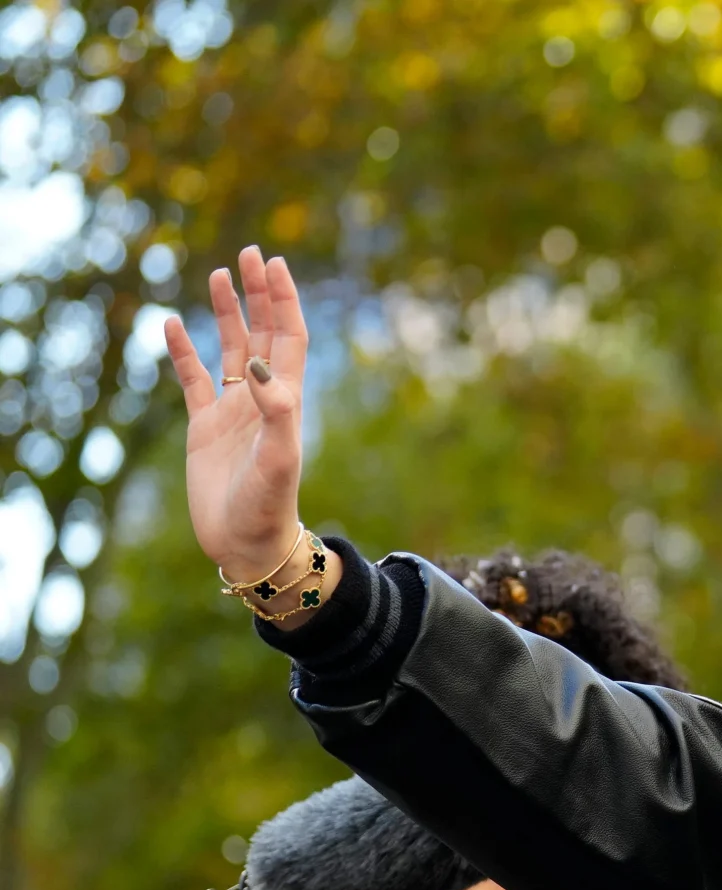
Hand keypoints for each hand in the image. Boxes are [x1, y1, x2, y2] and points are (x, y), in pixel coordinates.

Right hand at [164, 247, 337, 616]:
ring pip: (228, 348)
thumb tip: (256, 366)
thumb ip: (276, 412)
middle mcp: (261, 398)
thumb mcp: (279, 458)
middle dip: (260, 294)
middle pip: (262, 333)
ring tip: (219, 275)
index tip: (275, 265)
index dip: (285, 301)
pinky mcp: (204, 426)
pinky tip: (171, 324)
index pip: (289, 338)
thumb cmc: (268, 504)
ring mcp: (232, 410)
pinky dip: (182, 351)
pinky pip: (192, 379)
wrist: (246, 542)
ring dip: (226, 313)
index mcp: (286, 401)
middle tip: (251, 253)